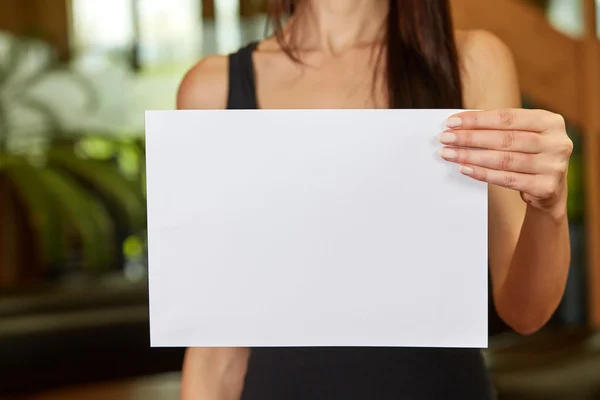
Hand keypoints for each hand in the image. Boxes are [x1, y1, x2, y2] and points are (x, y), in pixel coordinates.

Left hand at [438, 109, 572, 218]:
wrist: (549, 190)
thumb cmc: (528, 155)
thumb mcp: (522, 136)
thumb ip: (499, 128)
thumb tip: (459, 125)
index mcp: (550, 121)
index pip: (507, 117)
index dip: (477, 120)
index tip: (452, 122)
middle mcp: (557, 142)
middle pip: (504, 138)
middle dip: (470, 138)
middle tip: (445, 138)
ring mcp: (553, 166)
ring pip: (504, 159)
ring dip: (471, 156)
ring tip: (449, 154)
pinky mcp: (546, 187)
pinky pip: (507, 179)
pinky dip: (483, 174)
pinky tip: (465, 169)